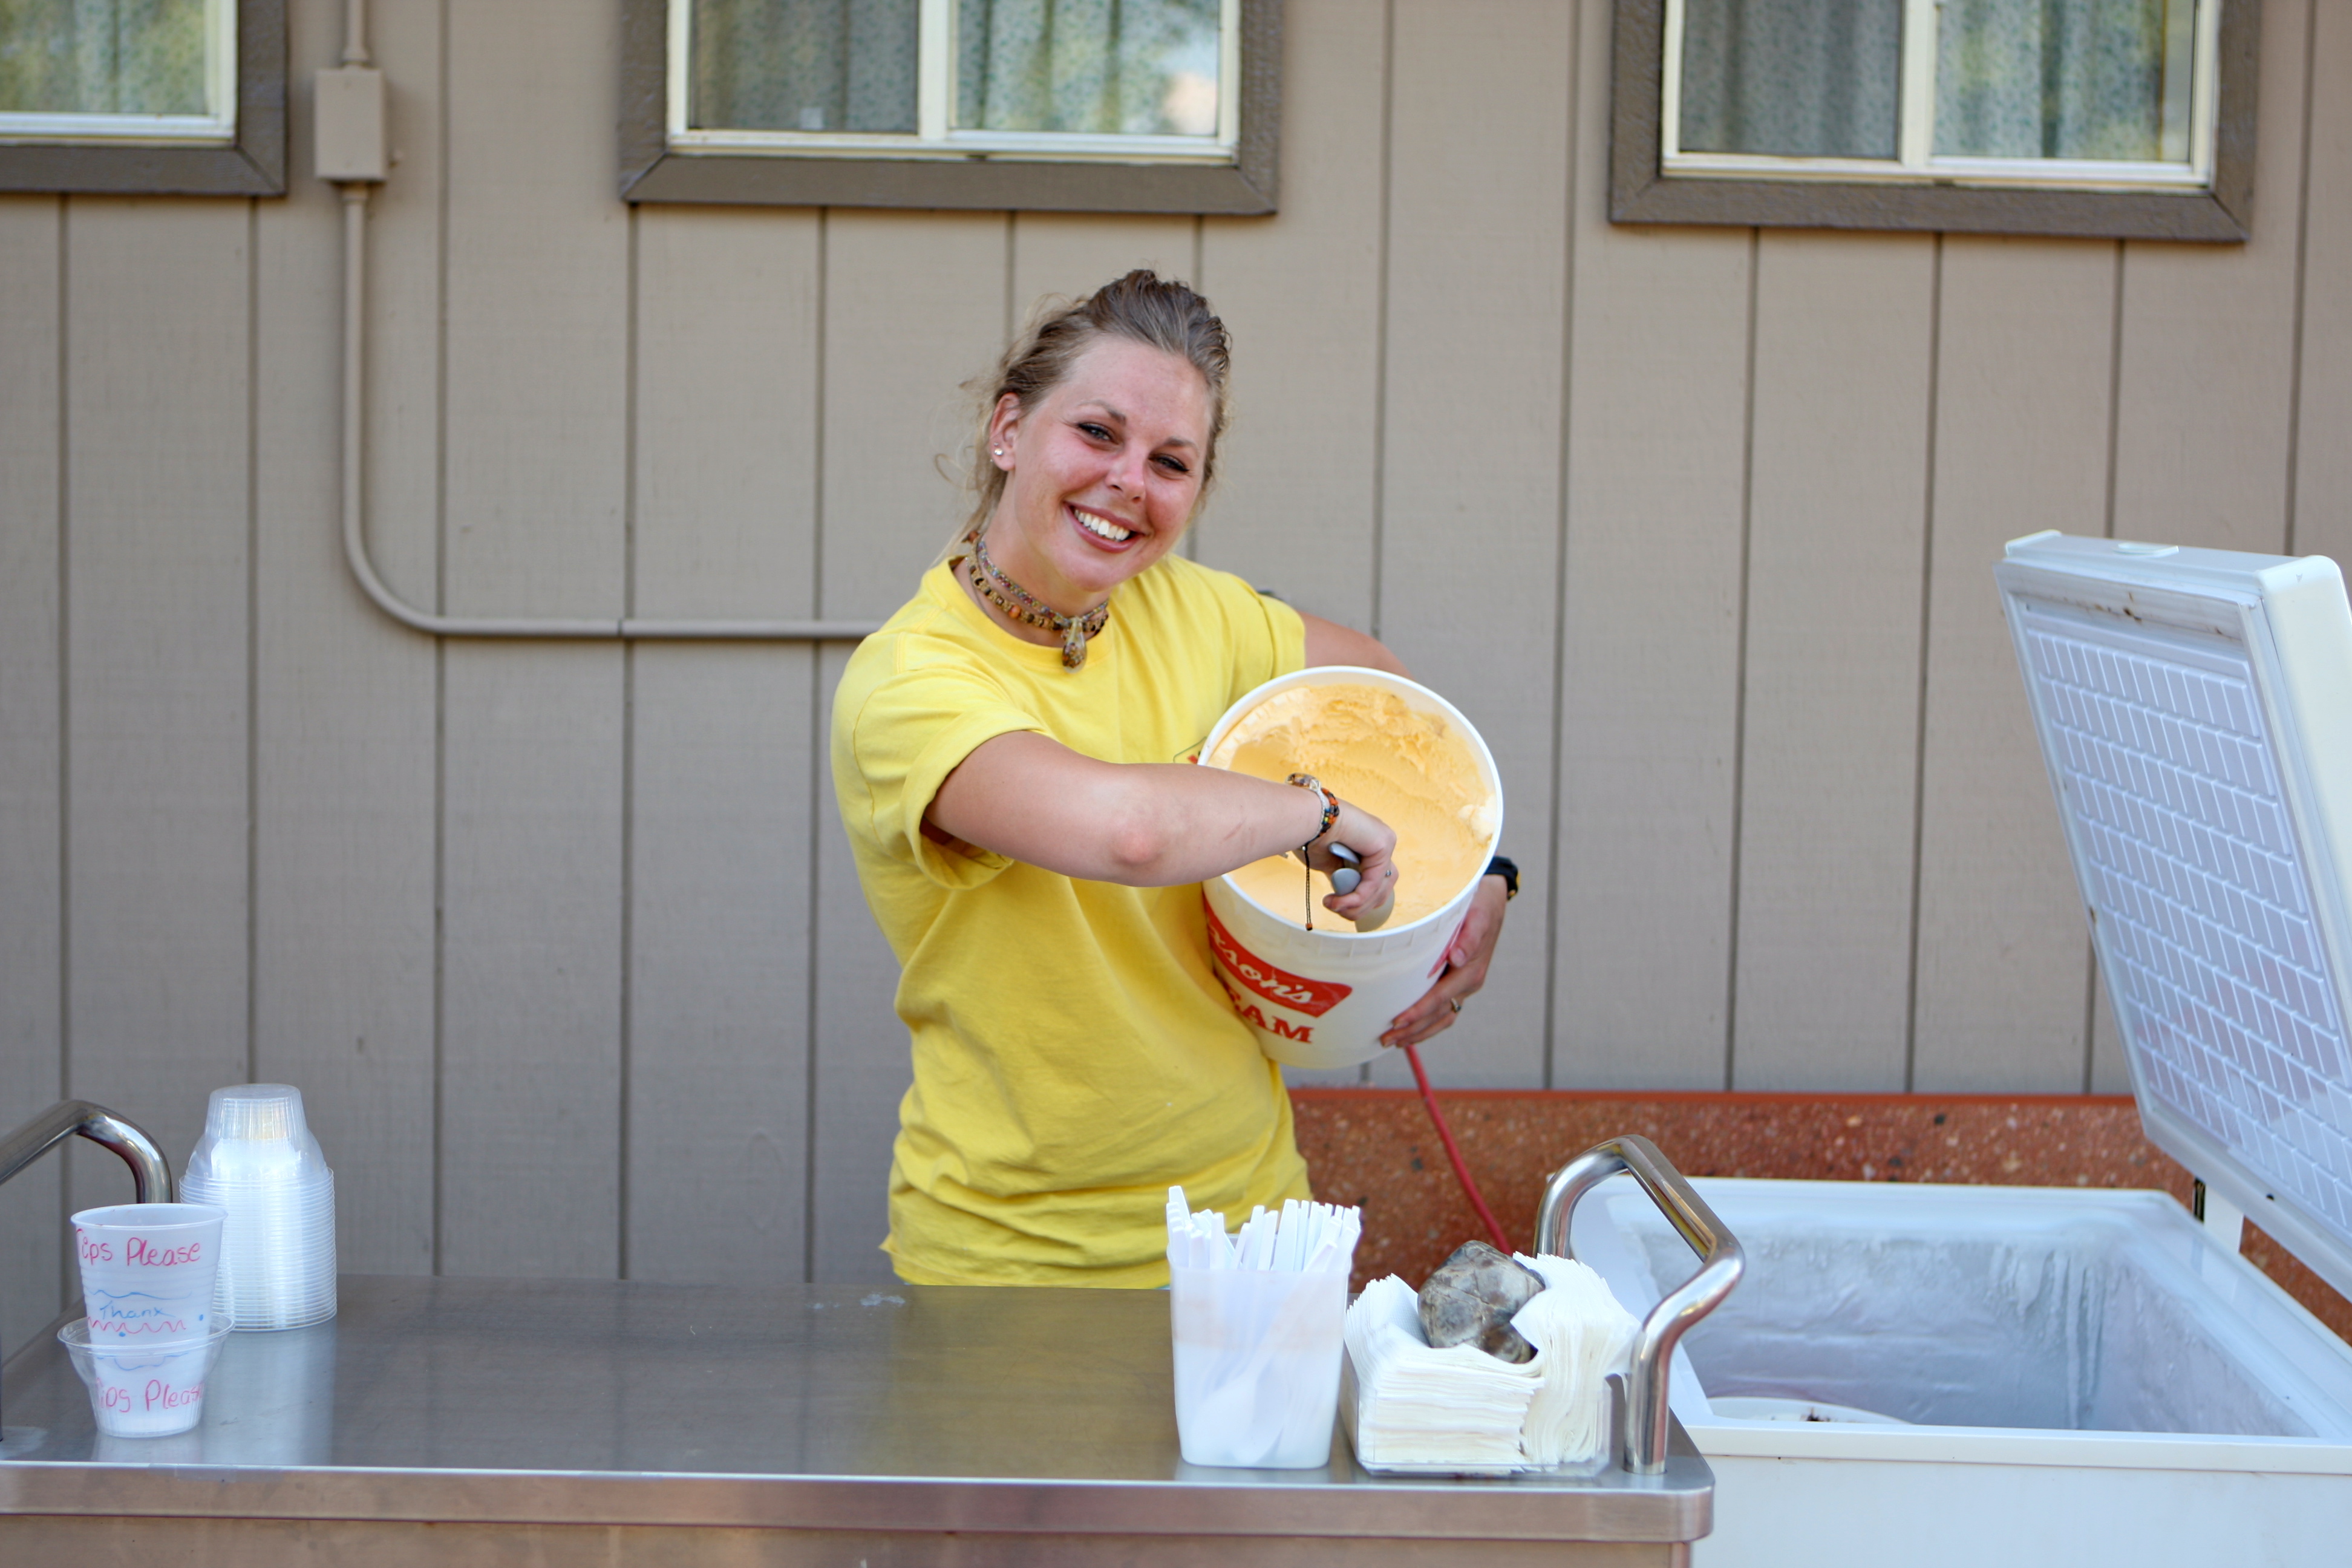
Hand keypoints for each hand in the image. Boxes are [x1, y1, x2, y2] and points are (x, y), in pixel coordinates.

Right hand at [1306, 799, 1396, 923]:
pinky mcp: (1384, 843)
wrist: (1304, 820)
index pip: (1376, 883)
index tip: (1338, 907)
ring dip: (1356, 905)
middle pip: (1382, 888)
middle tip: (1338, 909)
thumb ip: (1343, 878)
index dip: (1359, 901)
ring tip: (1334, 905)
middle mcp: (1379, 841)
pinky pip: (1374, 882)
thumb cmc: (1309, 836)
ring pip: (1380, 888)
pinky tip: (1338, 901)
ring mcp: (1384, 841)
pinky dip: (1356, 897)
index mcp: (1367, 845)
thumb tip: (1347, 894)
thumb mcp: (1330, 865)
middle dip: (1360, 906)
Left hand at [1381, 875, 1509, 1048]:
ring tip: (1393, 1042)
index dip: (1418, 1012)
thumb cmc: (1480, 906)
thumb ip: (1469, 937)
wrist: (1492, 901)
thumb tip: (1458, 959)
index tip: (1398, 1021)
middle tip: (1385, 1039)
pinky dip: (1426, 1024)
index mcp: (1471, 971)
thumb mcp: (1478, 915)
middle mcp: (1468, 983)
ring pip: (1441, 1018)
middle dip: (1413, 1030)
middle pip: (1438, 1015)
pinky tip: (1410, 1030)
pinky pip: (1443, 1010)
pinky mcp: (1457, 983)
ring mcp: (1463, 986)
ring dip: (1418, 1032)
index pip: (1440, 998)